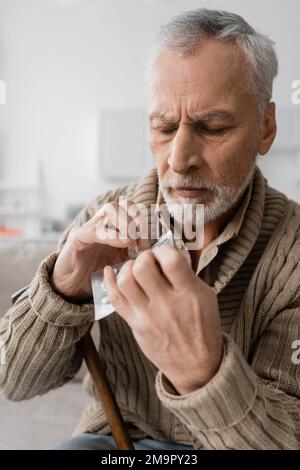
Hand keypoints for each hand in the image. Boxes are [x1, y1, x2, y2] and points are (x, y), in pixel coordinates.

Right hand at [51, 200, 149, 301]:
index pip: (134, 210)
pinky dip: (112, 235)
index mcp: (117, 226)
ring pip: (111, 209)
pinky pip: (96, 229)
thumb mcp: (123, 262)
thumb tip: (159, 253)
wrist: (72, 287)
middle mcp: (105, 222)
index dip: (145, 222)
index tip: (150, 243)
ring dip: (126, 223)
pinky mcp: (78, 237)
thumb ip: (137, 255)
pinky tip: (124, 243)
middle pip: (124, 204)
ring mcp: (91, 227)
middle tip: (143, 240)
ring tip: (133, 241)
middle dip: (138, 218)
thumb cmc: (98, 274)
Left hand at [103, 245, 222, 394]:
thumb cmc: (203, 328)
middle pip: (142, 267)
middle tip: (148, 261)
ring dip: (127, 268)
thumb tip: (168, 256)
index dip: (164, 249)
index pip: (171, 260)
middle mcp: (167, 304)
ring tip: (134, 269)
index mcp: (189, 293)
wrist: (196, 365)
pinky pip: (115, 299)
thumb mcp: (205, 296)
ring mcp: (148, 315)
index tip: (164, 253)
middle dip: (143, 257)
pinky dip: (110, 281)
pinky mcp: (135, 324)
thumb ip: (187, 276)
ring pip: (125, 281)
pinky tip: (112, 273)